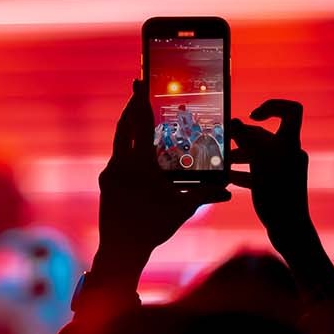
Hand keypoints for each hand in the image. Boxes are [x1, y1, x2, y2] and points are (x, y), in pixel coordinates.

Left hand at [94, 80, 229, 275]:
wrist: (121, 249)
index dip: (140, 102)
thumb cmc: (153, 227)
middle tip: (138, 90)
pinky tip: (136, 148)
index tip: (140, 84)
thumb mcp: (182, 208)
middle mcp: (121, 164)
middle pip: (124, 126)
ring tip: (138, 114)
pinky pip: (117, 156)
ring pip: (119, 141)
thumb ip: (204, 194)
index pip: (140, 125)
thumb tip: (228, 190)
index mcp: (140, 165)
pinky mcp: (105, 181)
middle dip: (132, 107)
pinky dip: (127, 146)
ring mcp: (110, 172)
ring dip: (128, 126)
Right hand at [227, 100, 333, 296]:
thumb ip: (247, 140)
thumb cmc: (277, 195)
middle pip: (264, 136)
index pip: (291, 111)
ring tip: (220, 161)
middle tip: (221, 141)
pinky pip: (257, 172)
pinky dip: (241, 172)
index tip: (253, 116)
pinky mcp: (276, 185)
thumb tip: (235, 122)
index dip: (272, 106)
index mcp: (289, 143)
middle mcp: (289, 153)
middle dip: (241, 138)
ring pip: (258, 155)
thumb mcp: (259, 163)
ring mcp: (283, 170)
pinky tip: (226, 178)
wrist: (289, 230)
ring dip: (238, 155)